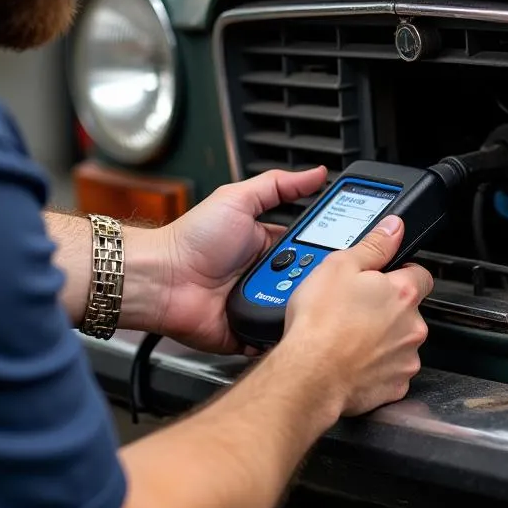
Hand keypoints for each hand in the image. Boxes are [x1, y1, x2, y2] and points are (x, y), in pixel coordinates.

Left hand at [157, 166, 328, 353]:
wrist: (162, 277)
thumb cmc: (191, 238)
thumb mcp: (237, 200)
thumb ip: (277, 185)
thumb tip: (315, 173)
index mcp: (266, 244)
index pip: (308, 246)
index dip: (326, 245)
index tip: (345, 243)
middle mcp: (264, 274)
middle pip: (307, 278)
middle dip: (313, 274)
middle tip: (309, 267)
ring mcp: (257, 303)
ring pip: (295, 306)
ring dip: (298, 300)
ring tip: (291, 289)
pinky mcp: (247, 330)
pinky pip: (273, 335)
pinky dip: (281, 330)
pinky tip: (287, 321)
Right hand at [280, 216, 433, 416]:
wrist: (310, 375)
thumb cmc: (320, 323)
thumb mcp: (338, 266)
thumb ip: (373, 245)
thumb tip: (393, 228)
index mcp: (402, 293)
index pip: (421, 274)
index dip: (401, 273)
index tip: (382, 279)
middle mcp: (412, 327)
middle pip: (408, 311)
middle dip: (386, 309)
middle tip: (353, 309)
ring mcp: (406, 359)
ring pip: (399, 342)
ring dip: (381, 338)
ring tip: (347, 336)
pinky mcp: (395, 387)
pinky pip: (390, 371)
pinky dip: (375, 367)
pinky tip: (350, 359)